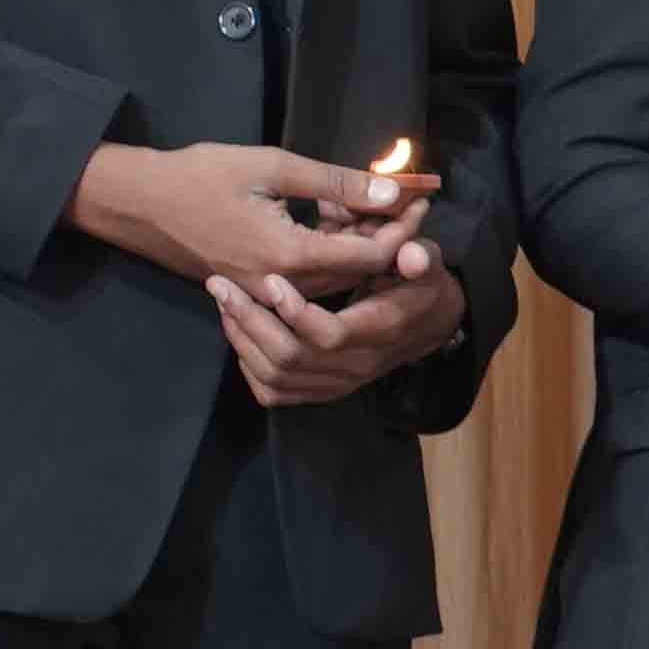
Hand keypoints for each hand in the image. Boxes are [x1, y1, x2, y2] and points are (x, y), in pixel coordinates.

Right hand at [68, 138, 433, 297]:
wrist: (136, 203)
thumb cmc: (199, 176)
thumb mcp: (272, 166)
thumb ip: (335, 182)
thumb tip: (391, 190)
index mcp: (291, 256)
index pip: (372, 256)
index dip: (404, 228)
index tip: (421, 199)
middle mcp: (283, 285)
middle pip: (358, 270)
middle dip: (384, 233)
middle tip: (393, 195)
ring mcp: (266, 293)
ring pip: (335, 278)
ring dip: (355, 243)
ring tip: (355, 201)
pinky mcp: (254, 289)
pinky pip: (307, 280)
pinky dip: (327, 251)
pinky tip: (324, 217)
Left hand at [207, 246, 469, 407]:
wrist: (427, 323)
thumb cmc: (417, 284)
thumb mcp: (426, 262)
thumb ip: (418, 257)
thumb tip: (410, 257)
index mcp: (383, 331)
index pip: (331, 335)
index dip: (295, 312)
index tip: (270, 280)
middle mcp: (359, 365)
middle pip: (291, 357)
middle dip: (250, 321)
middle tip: (221, 286)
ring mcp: (339, 382)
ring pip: (275, 376)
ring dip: (242, 340)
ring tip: (224, 303)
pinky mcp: (323, 390)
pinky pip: (274, 392)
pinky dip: (249, 366)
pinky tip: (240, 334)